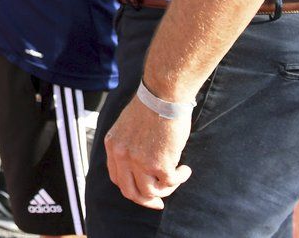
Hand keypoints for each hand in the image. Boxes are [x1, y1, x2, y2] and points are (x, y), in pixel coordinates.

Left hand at [104, 94, 192, 209]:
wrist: (163, 95)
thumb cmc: (151, 106)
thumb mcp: (128, 126)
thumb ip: (129, 145)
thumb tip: (141, 166)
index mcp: (113, 144)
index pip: (116, 178)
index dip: (130, 189)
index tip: (143, 192)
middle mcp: (122, 155)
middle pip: (130, 192)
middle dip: (146, 201)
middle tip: (159, 204)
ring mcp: (139, 161)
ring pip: (150, 192)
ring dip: (166, 189)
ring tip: (177, 177)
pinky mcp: (159, 164)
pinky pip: (170, 182)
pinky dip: (180, 178)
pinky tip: (185, 170)